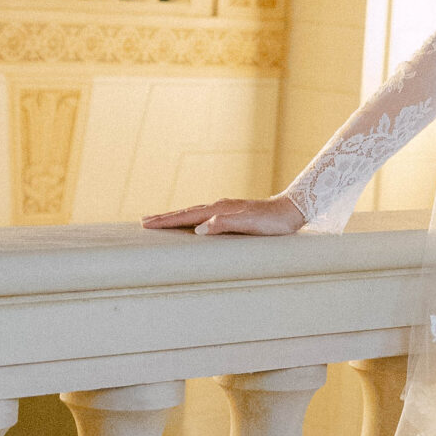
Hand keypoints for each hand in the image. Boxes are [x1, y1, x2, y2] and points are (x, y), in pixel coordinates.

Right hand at [143, 194, 303, 235]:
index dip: (166, 221)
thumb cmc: (273, 223)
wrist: (292, 211)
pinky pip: (204, 215)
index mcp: (220, 210)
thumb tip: (199, 229)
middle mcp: (220, 206)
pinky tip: (192, 222)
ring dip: (176, 216)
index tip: (145, 223)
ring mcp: (226, 208)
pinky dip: (191, 218)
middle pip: (186, 211)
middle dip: (165, 217)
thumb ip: (225, 225)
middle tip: (143, 221)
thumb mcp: (250, 225)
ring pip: (194, 212)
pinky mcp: (232, 213)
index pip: (187, 215)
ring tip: (160, 220)